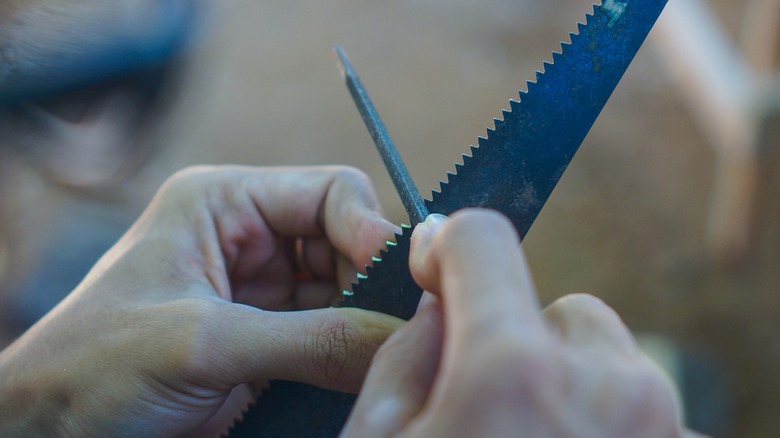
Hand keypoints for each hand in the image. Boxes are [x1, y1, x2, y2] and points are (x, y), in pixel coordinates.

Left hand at [0, 166, 402, 436]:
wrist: (49, 436)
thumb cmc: (92, 368)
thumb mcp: (203, 342)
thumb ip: (310, 338)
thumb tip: (402, 338)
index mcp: (226, 203)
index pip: (331, 193)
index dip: (372, 231)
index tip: (406, 280)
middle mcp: (251, 241)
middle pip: (349, 245)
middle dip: (376, 284)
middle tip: (406, 328)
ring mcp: (264, 296)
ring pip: (350, 296)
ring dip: (369, 324)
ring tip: (388, 357)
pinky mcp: (270, 345)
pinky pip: (334, 341)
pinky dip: (355, 357)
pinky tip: (366, 375)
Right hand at [343, 209, 688, 436]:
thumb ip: (402, 355)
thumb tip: (438, 308)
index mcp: (512, 372)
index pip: (483, 238)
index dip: (446, 246)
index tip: (433, 270)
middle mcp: (608, 387)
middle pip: (560, 310)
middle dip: (519, 340)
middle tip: (486, 406)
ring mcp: (660, 425)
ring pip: (607, 360)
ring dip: (566, 384)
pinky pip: (639, 410)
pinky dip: (603, 423)